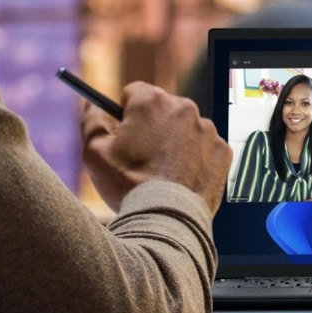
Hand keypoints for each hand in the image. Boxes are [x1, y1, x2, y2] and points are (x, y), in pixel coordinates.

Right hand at [81, 82, 231, 213]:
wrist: (167, 220)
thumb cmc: (127, 185)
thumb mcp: (94, 152)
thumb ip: (91, 120)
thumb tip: (89, 103)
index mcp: (151, 101)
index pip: (134, 92)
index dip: (125, 112)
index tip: (124, 131)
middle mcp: (184, 107)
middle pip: (162, 108)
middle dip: (151, 126)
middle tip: (141, 155)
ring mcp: (207, 129)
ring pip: (185, 128)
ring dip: (174, 142)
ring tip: (162, 172)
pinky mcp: (222, 150)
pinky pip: (205, 148)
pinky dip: (195, 159)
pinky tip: (182, 178)